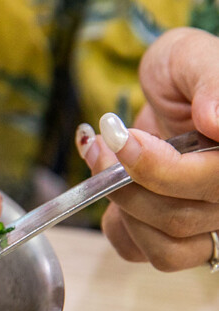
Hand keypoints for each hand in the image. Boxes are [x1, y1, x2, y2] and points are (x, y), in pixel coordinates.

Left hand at [76, 27, 218, 271]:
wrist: (174, 96)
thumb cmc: (185, 75)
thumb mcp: (190, 57)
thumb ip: (211, 81)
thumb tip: (217, 121)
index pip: (213, 180)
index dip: (158, 168)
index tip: (118, 136)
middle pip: (180, 217)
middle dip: (124, 181)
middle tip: (103, 138)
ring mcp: (213, 224)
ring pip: (166, 245)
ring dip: (120, 204)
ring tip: (104, 156)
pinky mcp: (181, 240)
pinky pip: (147, 253)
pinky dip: (121, 224)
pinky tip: (115, 184)